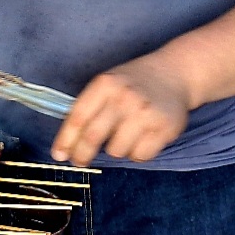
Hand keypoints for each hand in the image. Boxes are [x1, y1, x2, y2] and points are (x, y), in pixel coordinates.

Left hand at [50, 55, 191, 165]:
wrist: (175, 73)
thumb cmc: (134, 84)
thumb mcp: (108, 84)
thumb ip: (89, 108)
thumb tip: (67, 144)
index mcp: (105, 85)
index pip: (78, 118)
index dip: (65, 140)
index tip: (59, 155)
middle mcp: (125, 97)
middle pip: (93, 137)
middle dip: (82, 155)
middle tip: (80, 161)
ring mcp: (145, 113)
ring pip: (117, 150)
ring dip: (117, 150)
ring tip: (125, 136)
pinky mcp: (164, 127)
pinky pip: (140, 155)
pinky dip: (138, 153)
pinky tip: (143, 138)